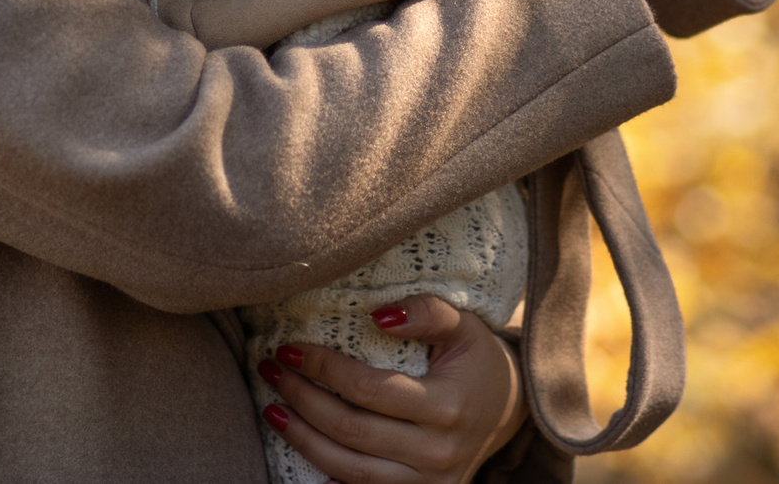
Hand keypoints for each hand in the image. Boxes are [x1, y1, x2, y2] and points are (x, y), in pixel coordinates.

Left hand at [259, 297, 523, 483]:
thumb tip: (376, 315)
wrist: (507, 410)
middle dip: (302, 400)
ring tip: (272, 410)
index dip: (323, 369)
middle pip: (352, 432)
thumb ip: (426, 311)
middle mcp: (439, 452)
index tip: (289, 347)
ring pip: (351, 472)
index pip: (369, 390)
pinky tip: (302, 446)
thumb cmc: (476, 360)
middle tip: (271, 370)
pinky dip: (327, 474)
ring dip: (304, 441)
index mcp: (448, 406)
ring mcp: (430, 483)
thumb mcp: (463, 325)